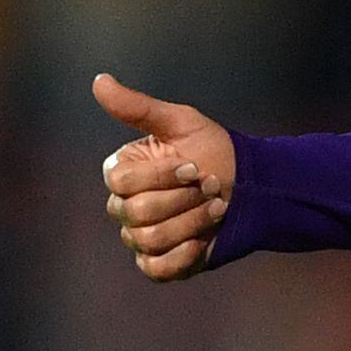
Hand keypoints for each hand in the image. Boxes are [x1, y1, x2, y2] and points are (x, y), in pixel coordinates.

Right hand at [94, 73, 237, 280]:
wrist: (251, 186)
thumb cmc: (213, 149)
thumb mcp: (180, 122)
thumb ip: (138, 107)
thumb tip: (99, 81)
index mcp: (123, 173)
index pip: (122, 182)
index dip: (161, 176)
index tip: (193, 166)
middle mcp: (125, 208)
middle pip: (138, 212)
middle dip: (184, 198)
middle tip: (212, 185)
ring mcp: (140, 238)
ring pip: (151, 239)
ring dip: (193, 221)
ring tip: (218, 206)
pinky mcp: (160, 263)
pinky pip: (157, 269)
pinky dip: (183, 255)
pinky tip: (204, 239)